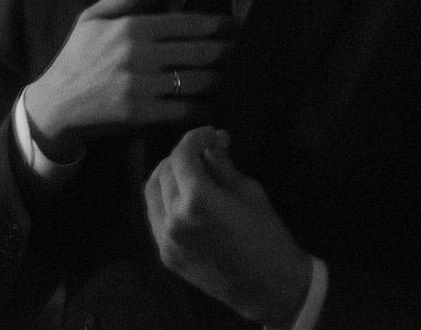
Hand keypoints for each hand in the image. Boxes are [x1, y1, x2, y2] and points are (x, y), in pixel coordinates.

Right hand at [24, 0, 232, 161]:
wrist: (54, 106)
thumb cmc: (75, 59)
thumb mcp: (92, 19)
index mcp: (131, 28)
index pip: (187, 23)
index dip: (218, 25)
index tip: (238, 25)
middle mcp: (138, 55)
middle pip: (198, 52)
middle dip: (228, 51)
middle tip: (249, 50)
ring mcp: (140, 86)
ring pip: (195, 81)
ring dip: (222, 79)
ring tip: (240, 76)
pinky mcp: (140, 114)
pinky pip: (183, 110)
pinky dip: (205, 108)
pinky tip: (220, 105)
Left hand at [145, 126, 311, 326]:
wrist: (268, 287)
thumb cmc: (266, 235)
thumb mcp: (249, 191)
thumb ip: (223, 165)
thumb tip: (214, 141)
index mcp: (197, 200)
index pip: (182, 155)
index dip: (195, 137)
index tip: (210, 133)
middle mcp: (173, 218)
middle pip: (165, 170)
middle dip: (183, 154)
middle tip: (204, 151)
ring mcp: (165, 239)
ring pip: (151, 191)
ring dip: (168, 174)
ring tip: (190, 170)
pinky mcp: (165, 255)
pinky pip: (155, 216)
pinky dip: (163, 198)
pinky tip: (182, 195)